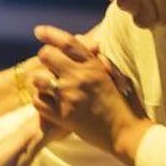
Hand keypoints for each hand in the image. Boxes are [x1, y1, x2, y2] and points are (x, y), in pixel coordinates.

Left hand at [32, 25, 148, 162]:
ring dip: (40, 80)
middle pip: (47, 55)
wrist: (127, 134)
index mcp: (94, 66)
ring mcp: (68, 97)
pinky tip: (47, 100)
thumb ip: (99, 59)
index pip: (67, 42)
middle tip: (48, 63)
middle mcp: (78, 78)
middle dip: (45, 56)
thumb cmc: (126, 103)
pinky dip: (40, 99)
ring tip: (46, 84)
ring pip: (38, 78)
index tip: (39, 31)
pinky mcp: (63, 117)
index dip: (50, 33)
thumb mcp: (118, 75)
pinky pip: (38, 102)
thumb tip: (85, 44)